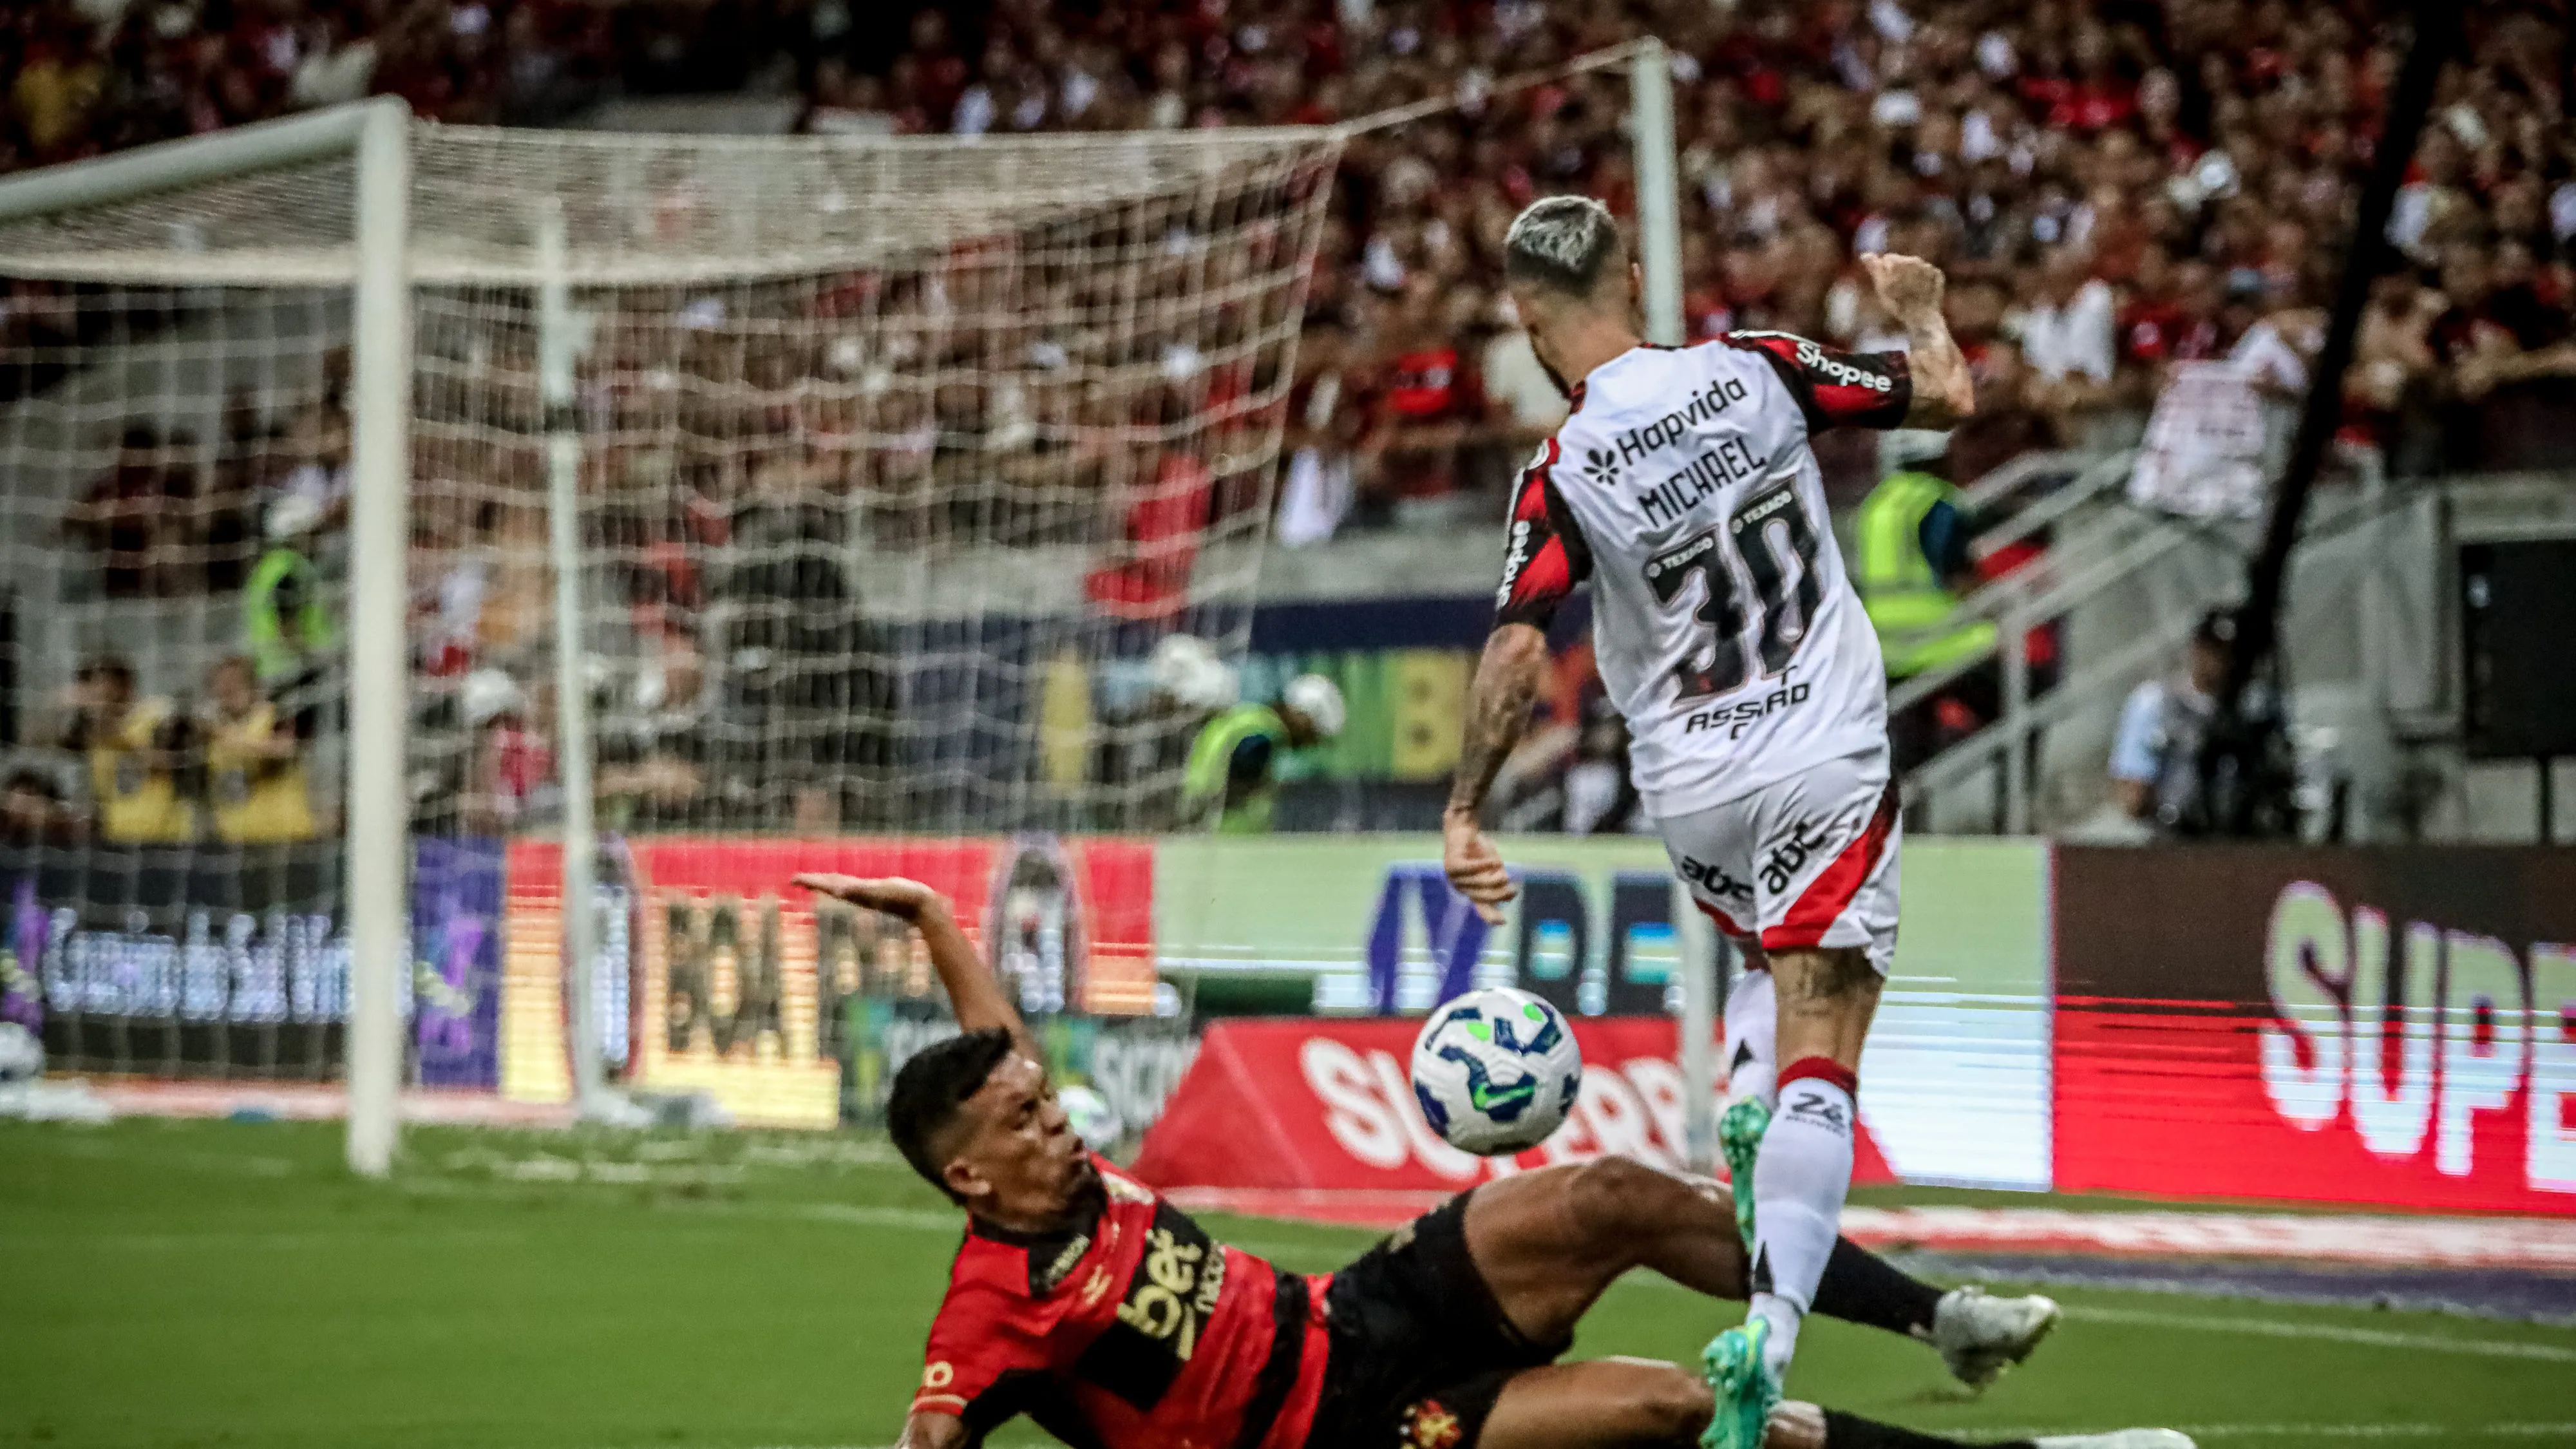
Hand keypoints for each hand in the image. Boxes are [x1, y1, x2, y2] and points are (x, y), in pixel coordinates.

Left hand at [793, 873, 950, 923]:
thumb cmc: (900, 898)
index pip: (826, 885)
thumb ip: (857, 890)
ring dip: (826, 883)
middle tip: (795, 880)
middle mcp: (856, 894)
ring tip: (815, 881)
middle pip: (829, 886)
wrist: (921, 907)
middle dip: (812, 882)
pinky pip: (854, 885)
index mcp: (853, 893)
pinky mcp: (875, 890)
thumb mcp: (877, 892)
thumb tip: (836, 890)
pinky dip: (844, 882)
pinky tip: (843, 883)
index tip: (793, 880)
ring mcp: (865, 893)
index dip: (810, 881)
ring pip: (840, 886)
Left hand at [1442, 808, 1515, 925]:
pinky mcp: (1452, 865)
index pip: (1482, 907)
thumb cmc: (1479, 851)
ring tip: (1502, 867)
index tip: (1503, 922)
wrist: (1463, 830)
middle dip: (1500, 893)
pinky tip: (1496, 860)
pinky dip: (1485, 864)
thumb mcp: (1494, 868)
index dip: (1491, 916)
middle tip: (1514, 888)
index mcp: (1470, 891)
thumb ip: (1498, 881)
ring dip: (1495, 876)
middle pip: (1485, 896)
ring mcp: (1454, 878)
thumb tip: (1508, 895)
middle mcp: (1461, 888)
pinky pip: (1472, 868)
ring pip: (1480, 882)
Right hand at [1861, 252, 1944, 320]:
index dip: (1884, 272)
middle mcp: (1914, 259)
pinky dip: (1925, 281)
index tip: (1886, 285)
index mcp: (1898, 261)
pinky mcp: (1938, 275)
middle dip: (1899, 272)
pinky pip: (1928, 274)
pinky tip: (1922, 293)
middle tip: (1898, 290)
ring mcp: (1928, 267)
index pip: (1887, 259)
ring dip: (1911, 276)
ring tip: (1910, 293)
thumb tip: (1865, 255)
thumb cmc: (1898, 304)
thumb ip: (1874, 268)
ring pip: (1915, 267)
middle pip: (1902, 261)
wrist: (1922, 317)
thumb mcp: (1882, 287)